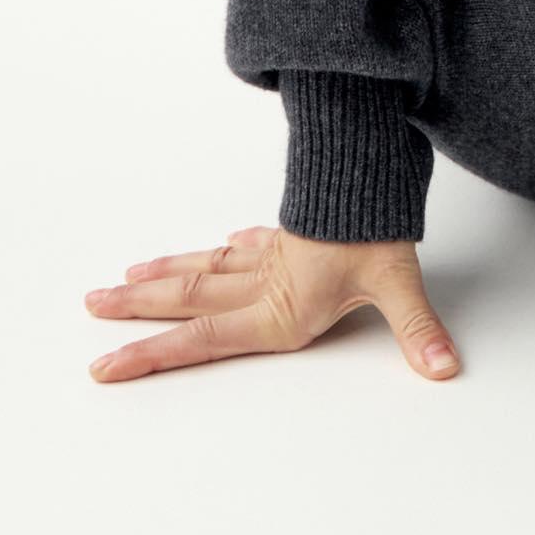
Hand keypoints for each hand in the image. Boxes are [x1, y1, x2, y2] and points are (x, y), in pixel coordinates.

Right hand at [83, 221, 461, 383]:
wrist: (372, 167)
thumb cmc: (379, 227)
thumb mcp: (398, 280)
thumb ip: (418, 330)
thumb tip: (443, 368)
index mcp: (279, 308)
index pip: (203, 339)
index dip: (152, 354)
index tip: (106, 364)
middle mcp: (264, 284)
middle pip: (188, 300)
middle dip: (136, 310)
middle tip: (90, 310)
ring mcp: (271, 256)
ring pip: (204, 269)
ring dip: (162, 277)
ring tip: (121, 280)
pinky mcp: (287, 234)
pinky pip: (242, 245)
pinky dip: (222, 249)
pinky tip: (216, 245)